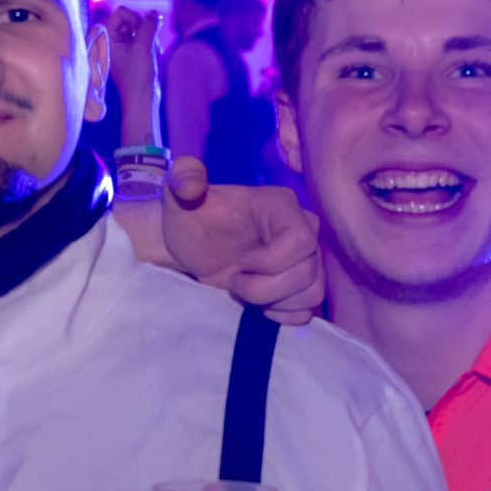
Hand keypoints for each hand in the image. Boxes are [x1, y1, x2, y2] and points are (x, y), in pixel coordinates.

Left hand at [106, 4, 161, 124]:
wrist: (141, 98)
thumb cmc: (137, 75)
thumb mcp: (143, 47)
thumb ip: (148, 26)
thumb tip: (153, 13)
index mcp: (107, 37)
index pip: (121, 12)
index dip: (134, 18)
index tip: (139, 33)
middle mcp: (112, 40)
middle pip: (130, 18)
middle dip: (142, 28)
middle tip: (146, 44)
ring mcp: (122, 46)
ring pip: (139, 28)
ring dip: (148, 36)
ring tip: (150, 52)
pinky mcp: (132, 52)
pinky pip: (143, 37)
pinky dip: (149, 43)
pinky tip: (152, 55)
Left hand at [160, 156, 323, 324]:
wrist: (192, 244)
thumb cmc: (189, 218)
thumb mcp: (178, 194)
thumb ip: (182, 177)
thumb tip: (188, 183)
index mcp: (280, 205)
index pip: (300, 240)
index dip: (271, 261)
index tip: (240, 263)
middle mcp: (302, 227)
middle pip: (307, 271)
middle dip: (265, 288)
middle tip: (234, 281)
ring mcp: (306, 257)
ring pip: (313, 291)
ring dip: (275, 302)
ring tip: (245, 292)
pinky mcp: (303, 282)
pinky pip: (310, 306)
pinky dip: (284, 313)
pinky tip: (260, 306)